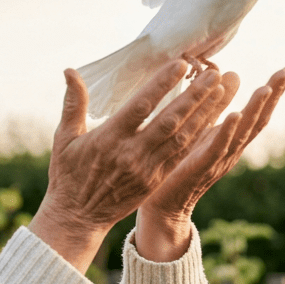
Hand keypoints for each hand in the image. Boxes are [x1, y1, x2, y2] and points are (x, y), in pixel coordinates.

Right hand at [28, 60, 230, 271]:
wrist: (77, 218)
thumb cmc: (68, 175)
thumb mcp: (64, 138)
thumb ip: (73, 104)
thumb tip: (70, 70)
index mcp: (109, 139)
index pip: (140, 106)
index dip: (161, 85)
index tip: (179, 65)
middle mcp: (131, 154)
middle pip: (169, 120)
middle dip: (194, 96)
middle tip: (213, 74)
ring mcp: (147, 169)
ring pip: (181, 137)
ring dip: (203, 114)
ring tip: (220, 91)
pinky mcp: (155, 180)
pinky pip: (181, 154)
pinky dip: (198, 136)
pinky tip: (212, 120)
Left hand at [134, 67, 284, 260]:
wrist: (162, 205)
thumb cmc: (178, 165)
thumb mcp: (199, 130)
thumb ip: (215, 106)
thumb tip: (233, 73)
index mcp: (230, 141)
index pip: (256, 114)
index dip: (273, 93)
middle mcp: (230, 151)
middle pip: (257, 120)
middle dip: (273, 96)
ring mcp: (217, 160)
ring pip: (242, 133)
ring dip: (254, 110)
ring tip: (266, 87)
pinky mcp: (200, 168)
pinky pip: (217, 148)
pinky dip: (227, 132)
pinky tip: (234, 114)